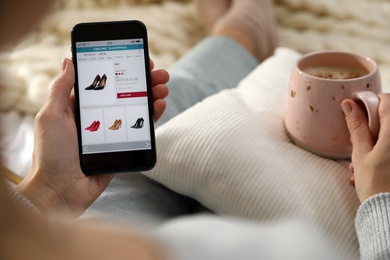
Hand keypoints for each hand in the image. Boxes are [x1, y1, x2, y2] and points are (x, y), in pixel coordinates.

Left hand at [16, 58, 168, 216]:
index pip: (106, 83)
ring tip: (163, 88)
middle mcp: (98, 116)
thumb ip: (60, 89)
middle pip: (126, 93)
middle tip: (159, 74)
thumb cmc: (51, 154)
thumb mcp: (51, 116)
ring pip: (136, 109)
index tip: (138, 59)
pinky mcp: (123, 145)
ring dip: (152, 95)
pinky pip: (140, 128)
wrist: (61, 190)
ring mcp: (112, 131)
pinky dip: (151, 116)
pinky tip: (158, 106)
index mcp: (80, 107)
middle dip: (144, 81)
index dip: (122, 70)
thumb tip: (68, 60)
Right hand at [342, 94, 389, 202]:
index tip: (357, 111)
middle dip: (370, 127)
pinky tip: (369, 167)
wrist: (388, 210)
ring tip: (360, 161)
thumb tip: (349, 105)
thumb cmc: (375, 184)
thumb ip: (356, 126)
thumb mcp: (360, 153)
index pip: (386, 101)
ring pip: (386, 134)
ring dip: (373, 142)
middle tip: (357, 142)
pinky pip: (387, 146)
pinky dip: (380, 151)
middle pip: (387, 117)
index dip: (370, 103)